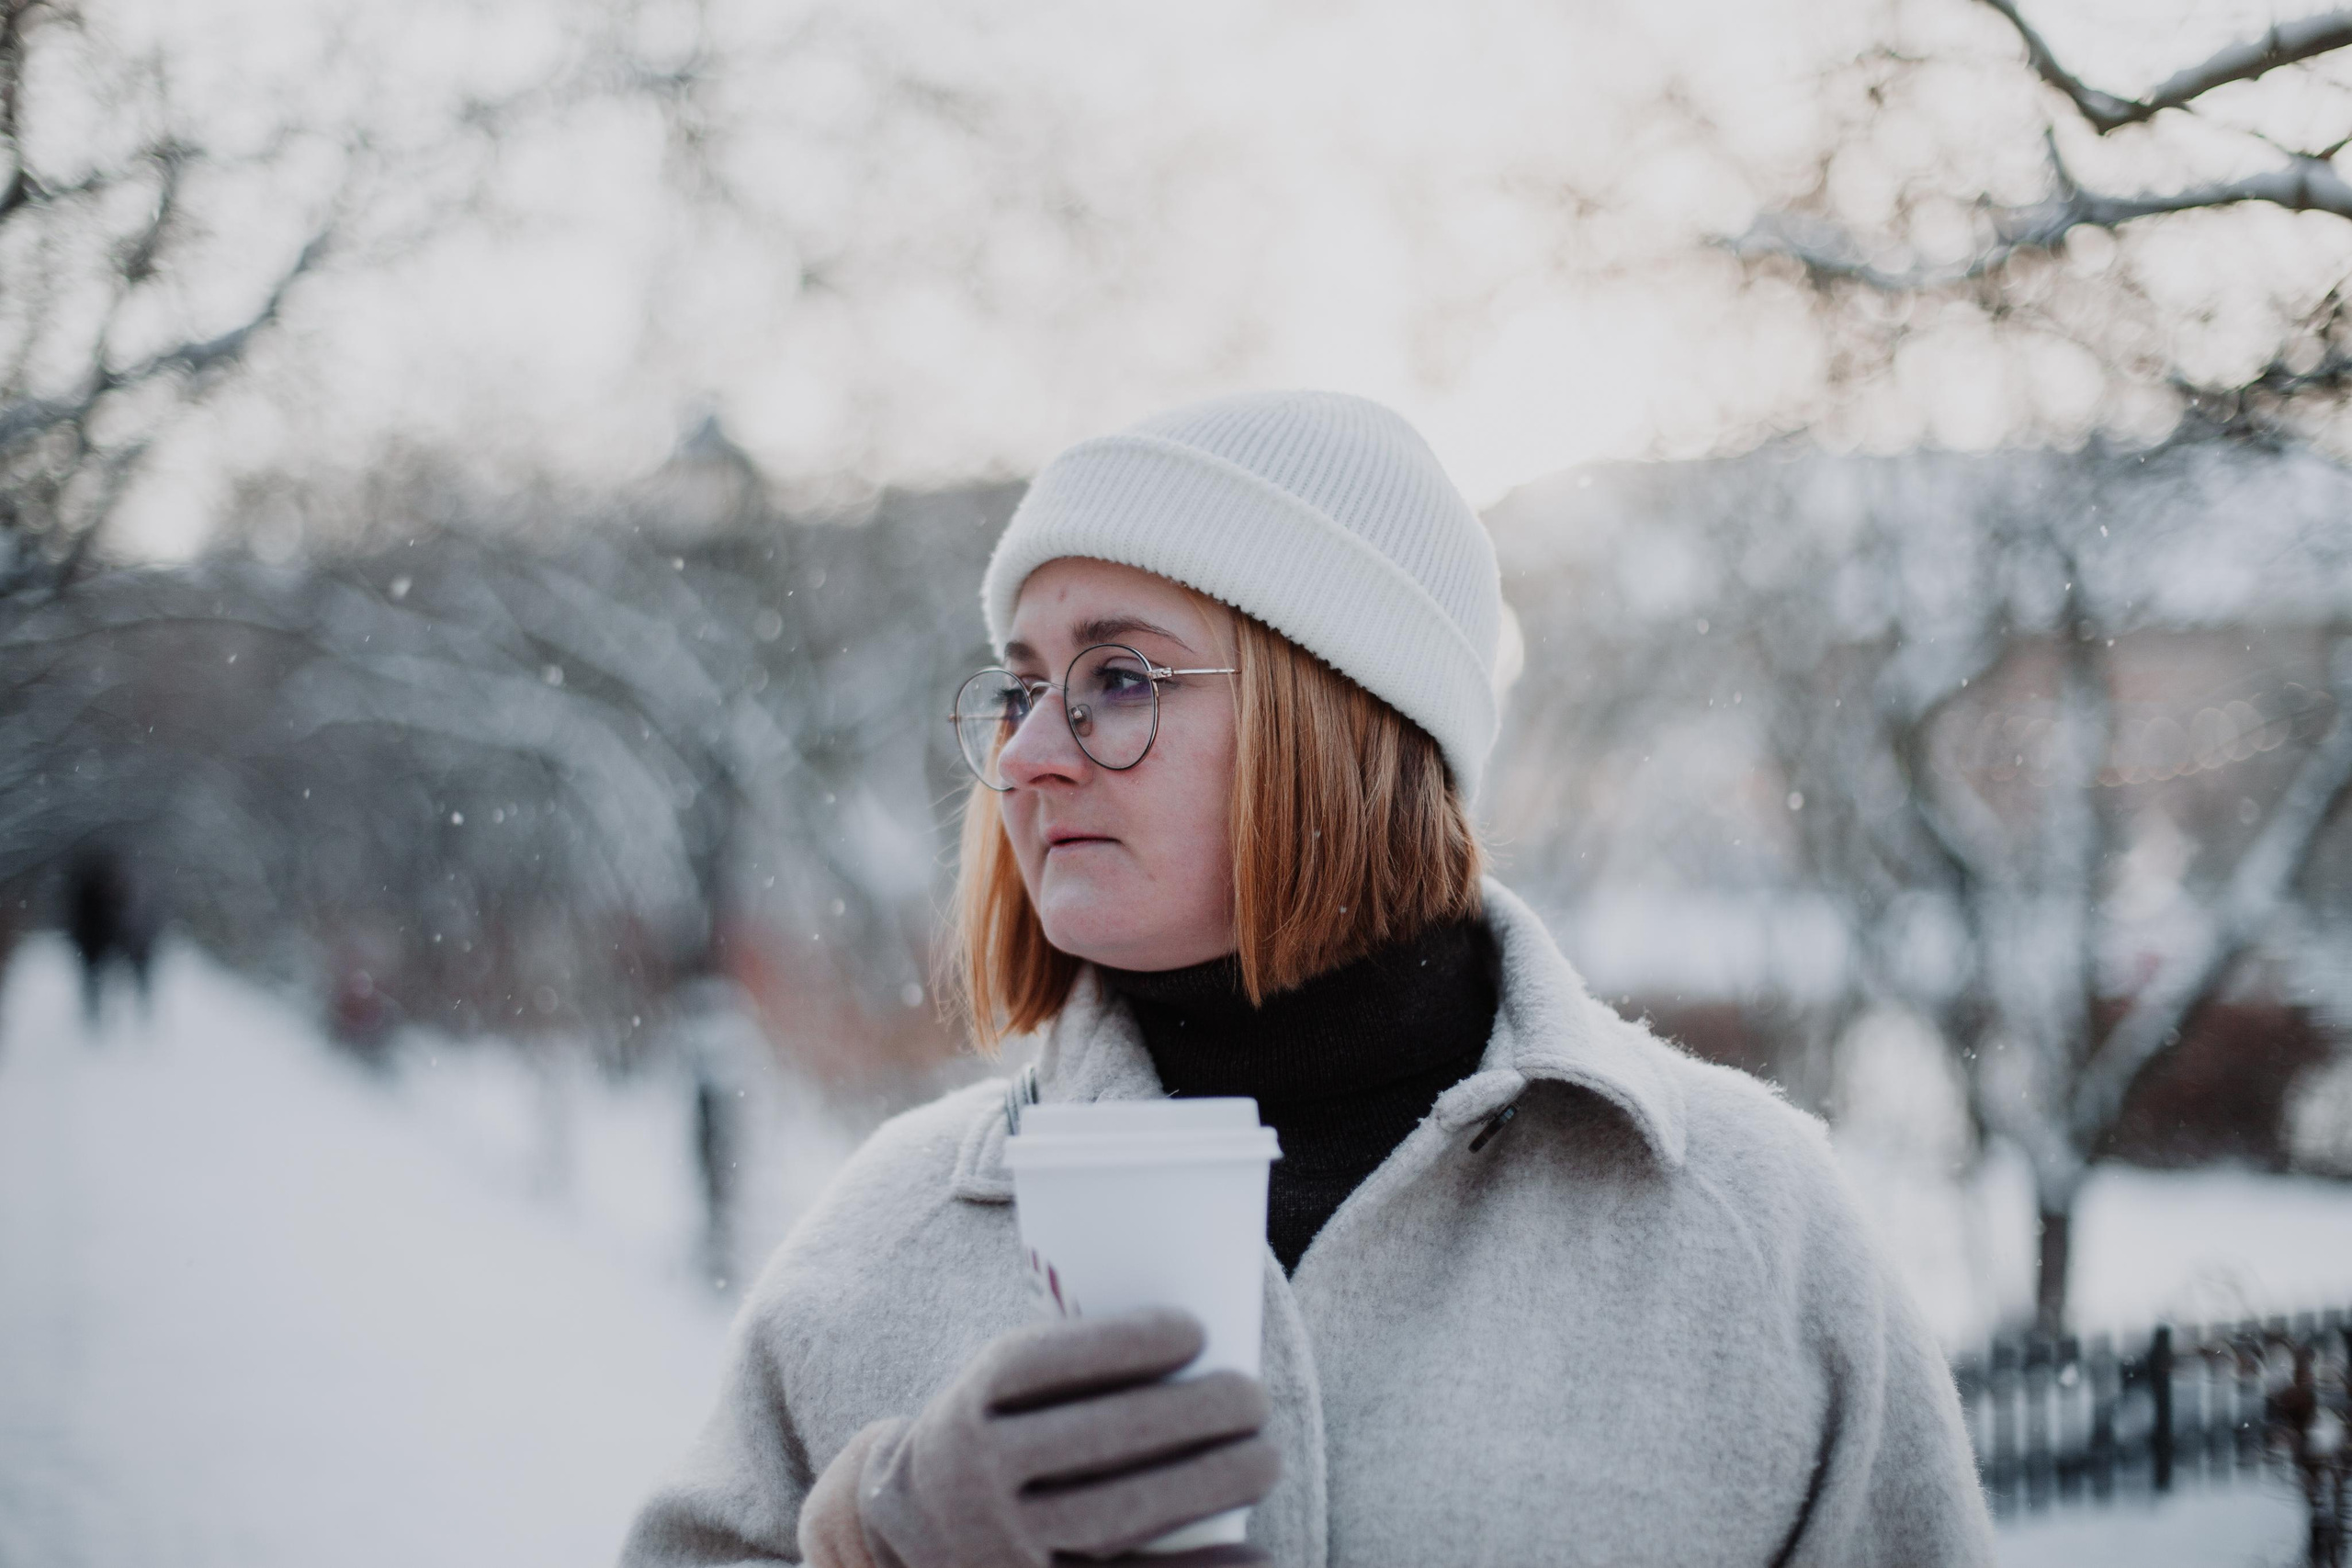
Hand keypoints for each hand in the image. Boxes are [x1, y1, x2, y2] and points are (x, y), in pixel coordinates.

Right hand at [853, 1306, 1279, 1567]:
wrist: (909, 1537)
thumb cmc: (995, 1438)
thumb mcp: (997, 1393)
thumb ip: (1071, 1372)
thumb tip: (1202, 1340)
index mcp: (963, 1408)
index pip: (1034, 1365)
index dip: (1116, 1344)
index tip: (1195, 1328)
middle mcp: (971, 1478)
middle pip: (1090, 1440)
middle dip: (1187, 1415)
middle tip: (1251, 1396)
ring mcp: (999, 1546)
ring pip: (1112, 1515)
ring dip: (1203, 1485)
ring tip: (1265, 1460)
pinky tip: (1254, 1554)